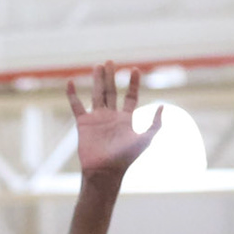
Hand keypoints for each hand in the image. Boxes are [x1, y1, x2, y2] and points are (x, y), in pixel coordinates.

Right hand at [66, 61, 160, 177]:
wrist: (105, 171)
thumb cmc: (126, 158)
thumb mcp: (145, 139)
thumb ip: (155, 124)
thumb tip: (162, 107)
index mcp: (126, 119)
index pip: (130, 97)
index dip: (133, 84)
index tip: (135, 70)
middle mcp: (111, 117)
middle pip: (111, 92)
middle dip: (111, 76)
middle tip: (110, 61)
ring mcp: (96, 119)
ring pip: (97, 94)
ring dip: (97, 80)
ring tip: (98, 66)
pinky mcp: (83, 124)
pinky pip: (76, 105)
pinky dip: (72, 94)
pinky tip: (70, 82)